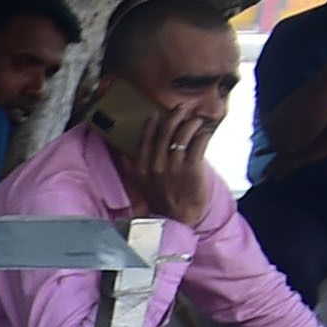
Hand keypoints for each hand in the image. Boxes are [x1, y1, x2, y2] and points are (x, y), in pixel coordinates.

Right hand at [127, 93, 215, 223]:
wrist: (177, 217)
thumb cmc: (160, 199)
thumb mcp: (139, 184)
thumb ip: (131, 167)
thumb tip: (121, 152)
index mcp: (141, 167)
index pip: (146, 137)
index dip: (152, 123)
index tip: (157, 113)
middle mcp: (155, 165)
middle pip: (166, 130)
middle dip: (176, 115)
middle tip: (182, 108)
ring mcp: (174, 166)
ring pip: (184, 133)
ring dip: (192, 123)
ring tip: (197, 121)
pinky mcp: (191, 168)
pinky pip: (199, 142)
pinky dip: (203, 135)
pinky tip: (204, 135)